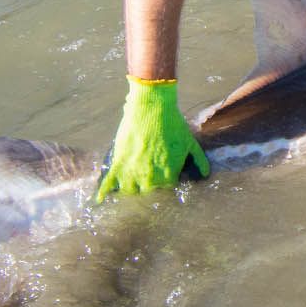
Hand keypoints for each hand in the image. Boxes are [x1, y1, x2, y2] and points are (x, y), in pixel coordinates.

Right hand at [95, 78, 209, 199]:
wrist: (152, 107)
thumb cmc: (173, 124)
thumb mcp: (190, 142)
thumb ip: (198, 160)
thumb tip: (206, 175)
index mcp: (169, 174)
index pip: (166, 188)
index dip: (164, 181)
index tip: (162, 174)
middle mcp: (150, 177)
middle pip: (147, 190)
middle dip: (148, 183)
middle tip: (146, 174)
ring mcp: (132, 171)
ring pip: (129, 190)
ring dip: (130, 187)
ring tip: (130, 181)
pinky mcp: (118, 163)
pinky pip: (109, 183)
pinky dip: (103, 192)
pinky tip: (99, 199)